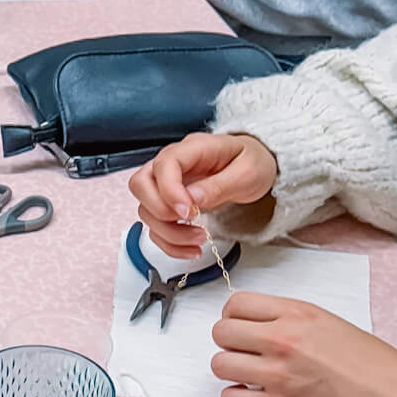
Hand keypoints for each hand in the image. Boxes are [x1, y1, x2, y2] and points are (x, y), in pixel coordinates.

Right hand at [129, 132, 278, 256]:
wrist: (255, 167)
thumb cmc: (253, 162)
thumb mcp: (248, 172)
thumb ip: (219, 186)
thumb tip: (192, 199)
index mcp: (192, 148)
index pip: (163, 164)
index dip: (169, 191)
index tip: (189, 212)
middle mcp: (172, 164)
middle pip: (140, 184)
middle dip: (160, 212)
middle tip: (191, 222)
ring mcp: (167, 184)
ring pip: (145, 210)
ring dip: (168, 232)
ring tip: (200, 239)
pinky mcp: (169, 203)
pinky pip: (156, 226)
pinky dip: (169, 243)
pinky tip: (191, 247)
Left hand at [211, 294, 396, 396]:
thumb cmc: (378, 367)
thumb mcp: (334, 325)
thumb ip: (294, 321)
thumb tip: (261, 326)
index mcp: (299, 313)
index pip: (236, 304)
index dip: (234, 318)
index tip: (243, 329)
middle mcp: (284, 339)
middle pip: (221, 333)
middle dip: (229, 344)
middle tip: (246, 355)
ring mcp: (279, 374)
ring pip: (220, 365)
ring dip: (231, 372)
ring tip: (252, 378)